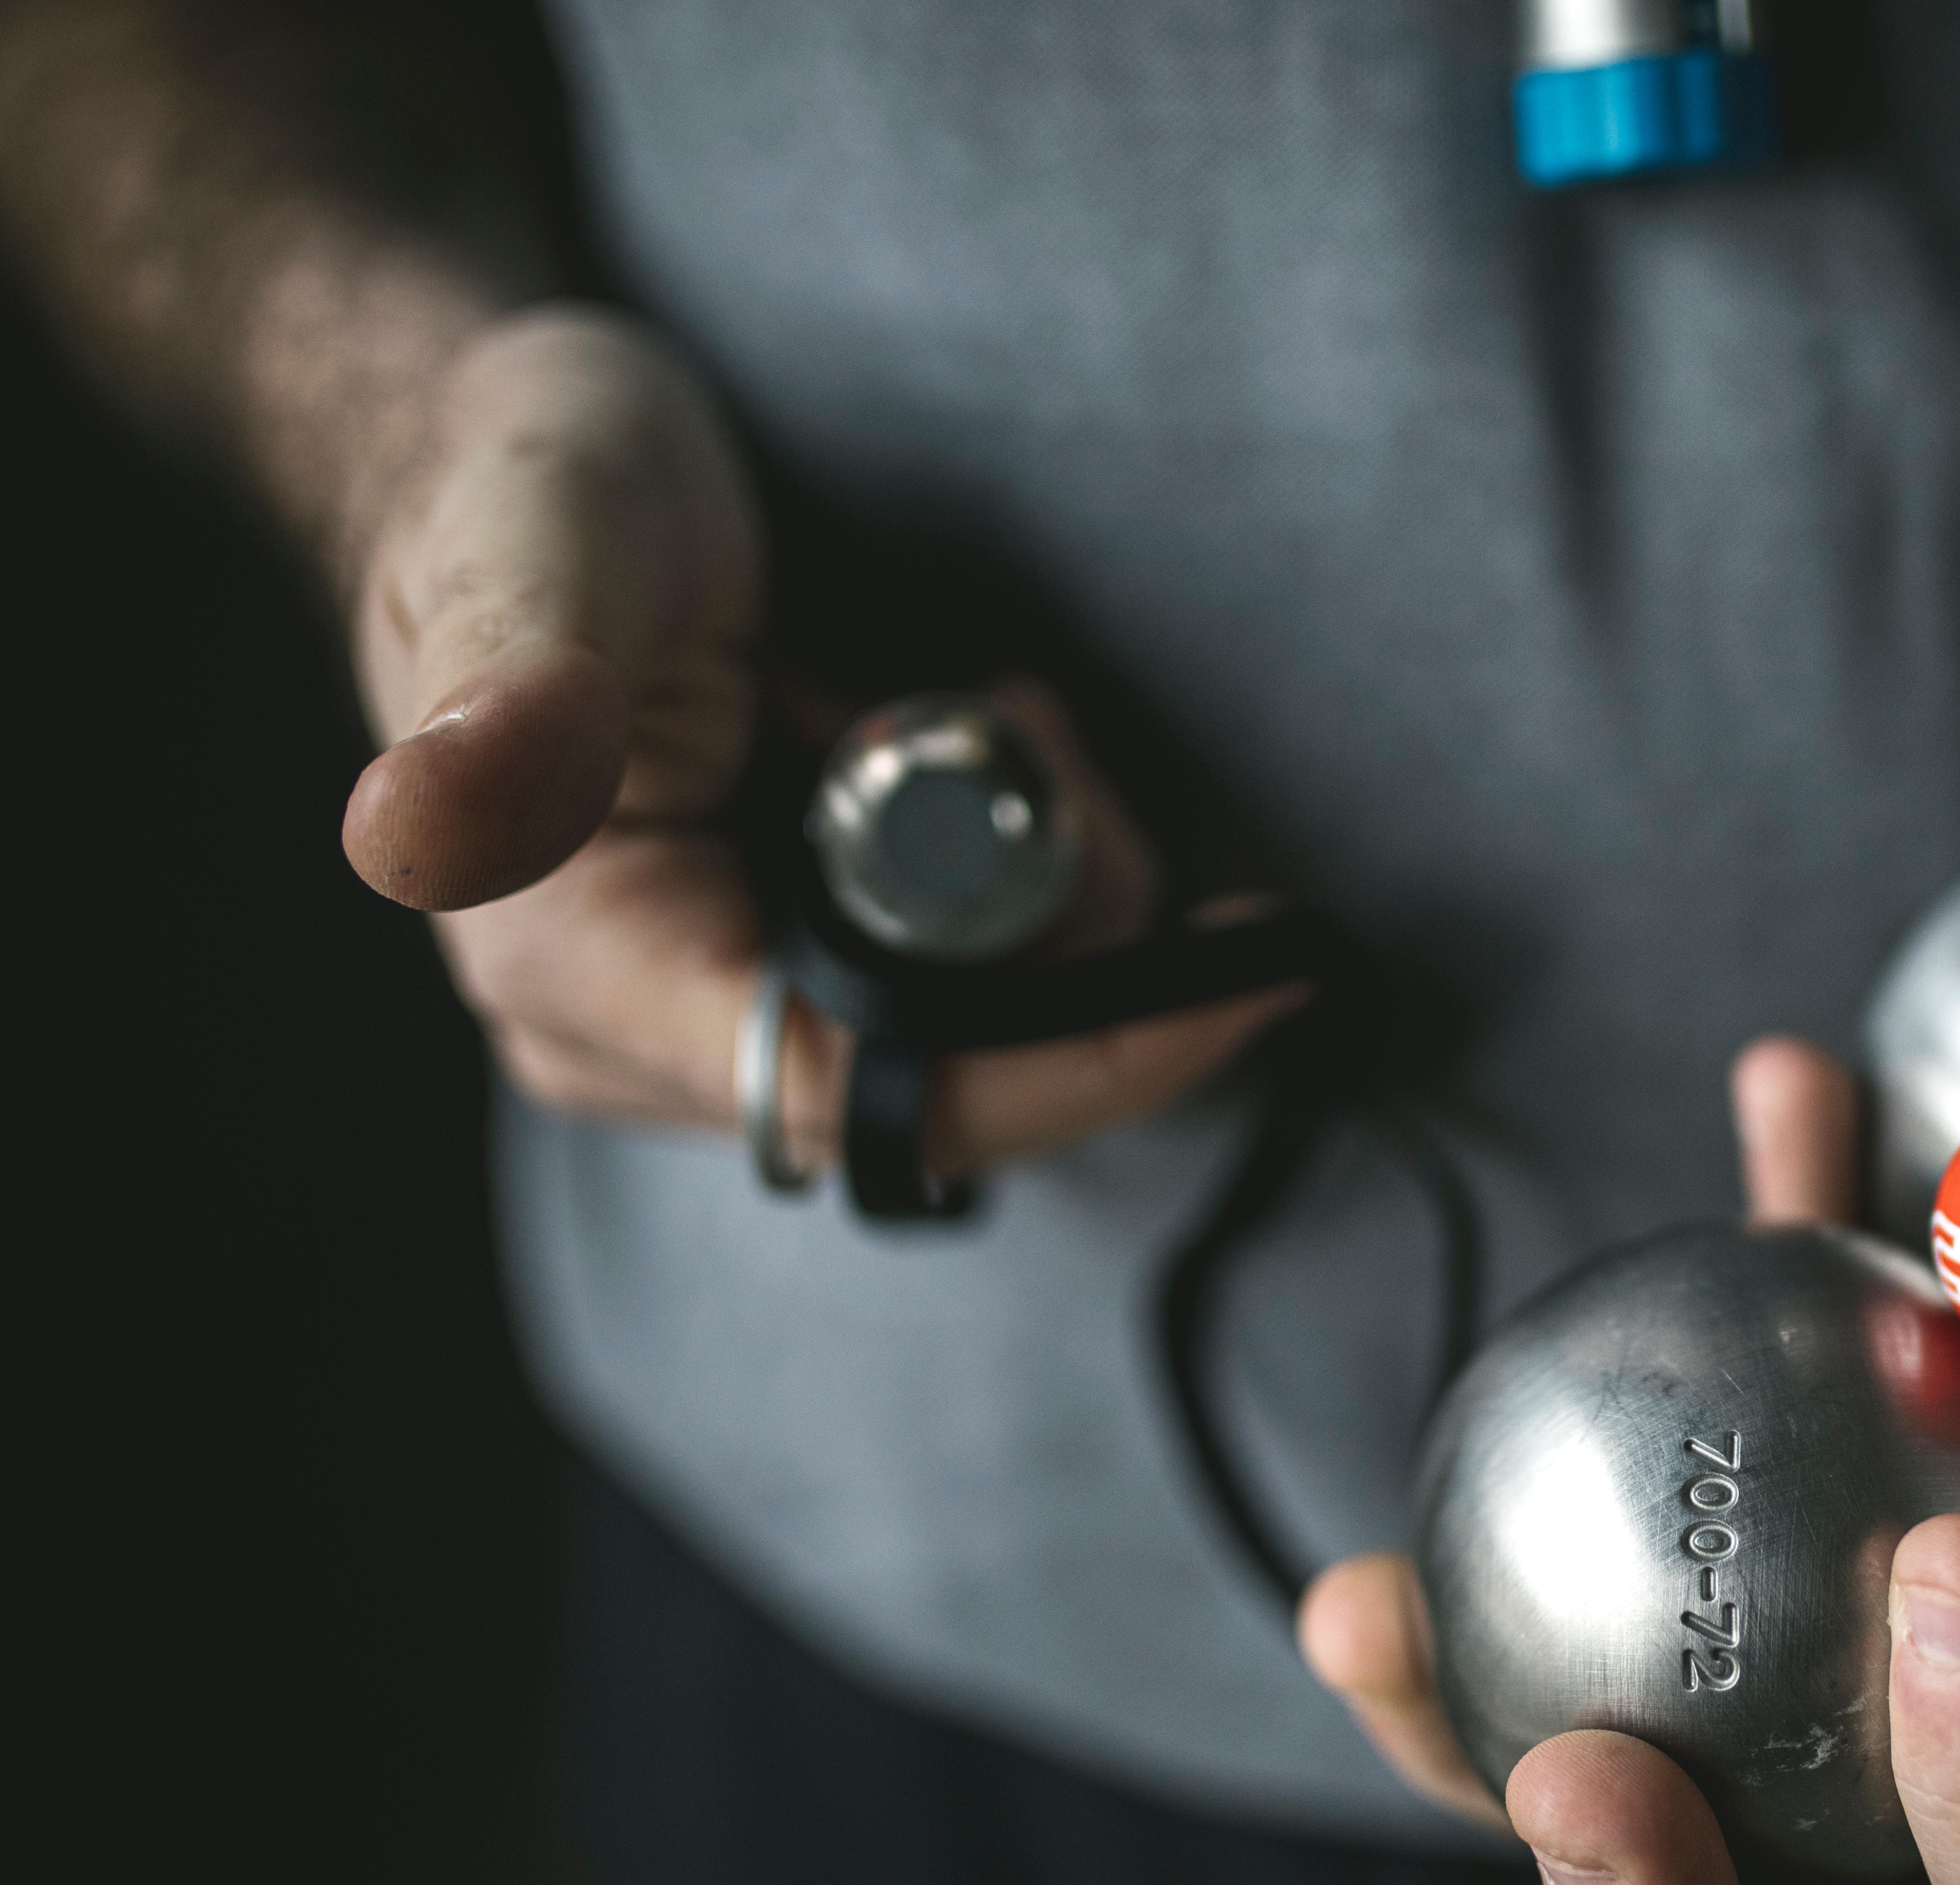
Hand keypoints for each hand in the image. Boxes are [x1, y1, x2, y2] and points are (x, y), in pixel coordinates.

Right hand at [340, 305, 1300, 1175]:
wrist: (530, 447)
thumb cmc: (519, 480)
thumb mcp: (529, 541)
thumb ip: (516, 683)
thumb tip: (456, 816)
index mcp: (574, 975)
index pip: (863, 1102)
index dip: (1074, 1069)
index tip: (1243, 984)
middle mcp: (646, 1034)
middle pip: (950, 1081)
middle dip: (1065, 940)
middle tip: (1042, 731)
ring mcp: (726, 1003)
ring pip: (983, 1033)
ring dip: (1048, 885)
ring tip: (995, 710)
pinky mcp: (795, 959)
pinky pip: (973, 979)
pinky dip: (1019, 872)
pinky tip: (975, 740)